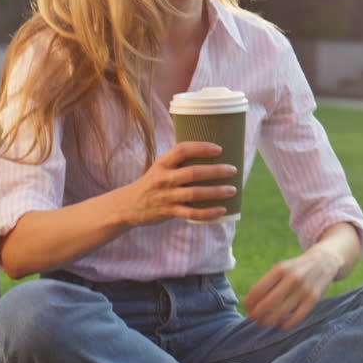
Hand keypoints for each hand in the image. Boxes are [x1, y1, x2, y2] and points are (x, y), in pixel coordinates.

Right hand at [112, 142, 236, 227]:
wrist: (128, 205)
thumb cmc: (152, 183)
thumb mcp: (160, 168)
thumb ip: (179, 162)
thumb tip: (211, 155)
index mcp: (162, 163)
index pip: (182, 150)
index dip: (201, 147)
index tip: (219, 148)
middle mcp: (163, 178)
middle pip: (193, 173)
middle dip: (216, 171)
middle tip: (232, 169)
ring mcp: (166, 196)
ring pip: (195, 194)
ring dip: (216, 192)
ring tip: (233, 190)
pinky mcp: (168, 212)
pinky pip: (191, 214)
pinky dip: (208, 213)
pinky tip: (222, 210)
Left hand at [243, 246, 341, 328]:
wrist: (324, 261)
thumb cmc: (296, 268)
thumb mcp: (282, 268)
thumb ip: (268, 282)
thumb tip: (251, 303)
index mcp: (280, 269)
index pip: (259, 289)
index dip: (250, 302)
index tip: (246, 308)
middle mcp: (292, 278)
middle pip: (268, 303)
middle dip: (257, 314)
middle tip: (252, 319)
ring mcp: (304, 289)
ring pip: (281, 312)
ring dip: (269, 321)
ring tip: (263, 323)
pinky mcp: (314, 299)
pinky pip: (297, 317)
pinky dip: (286, 324)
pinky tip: (280, 325)